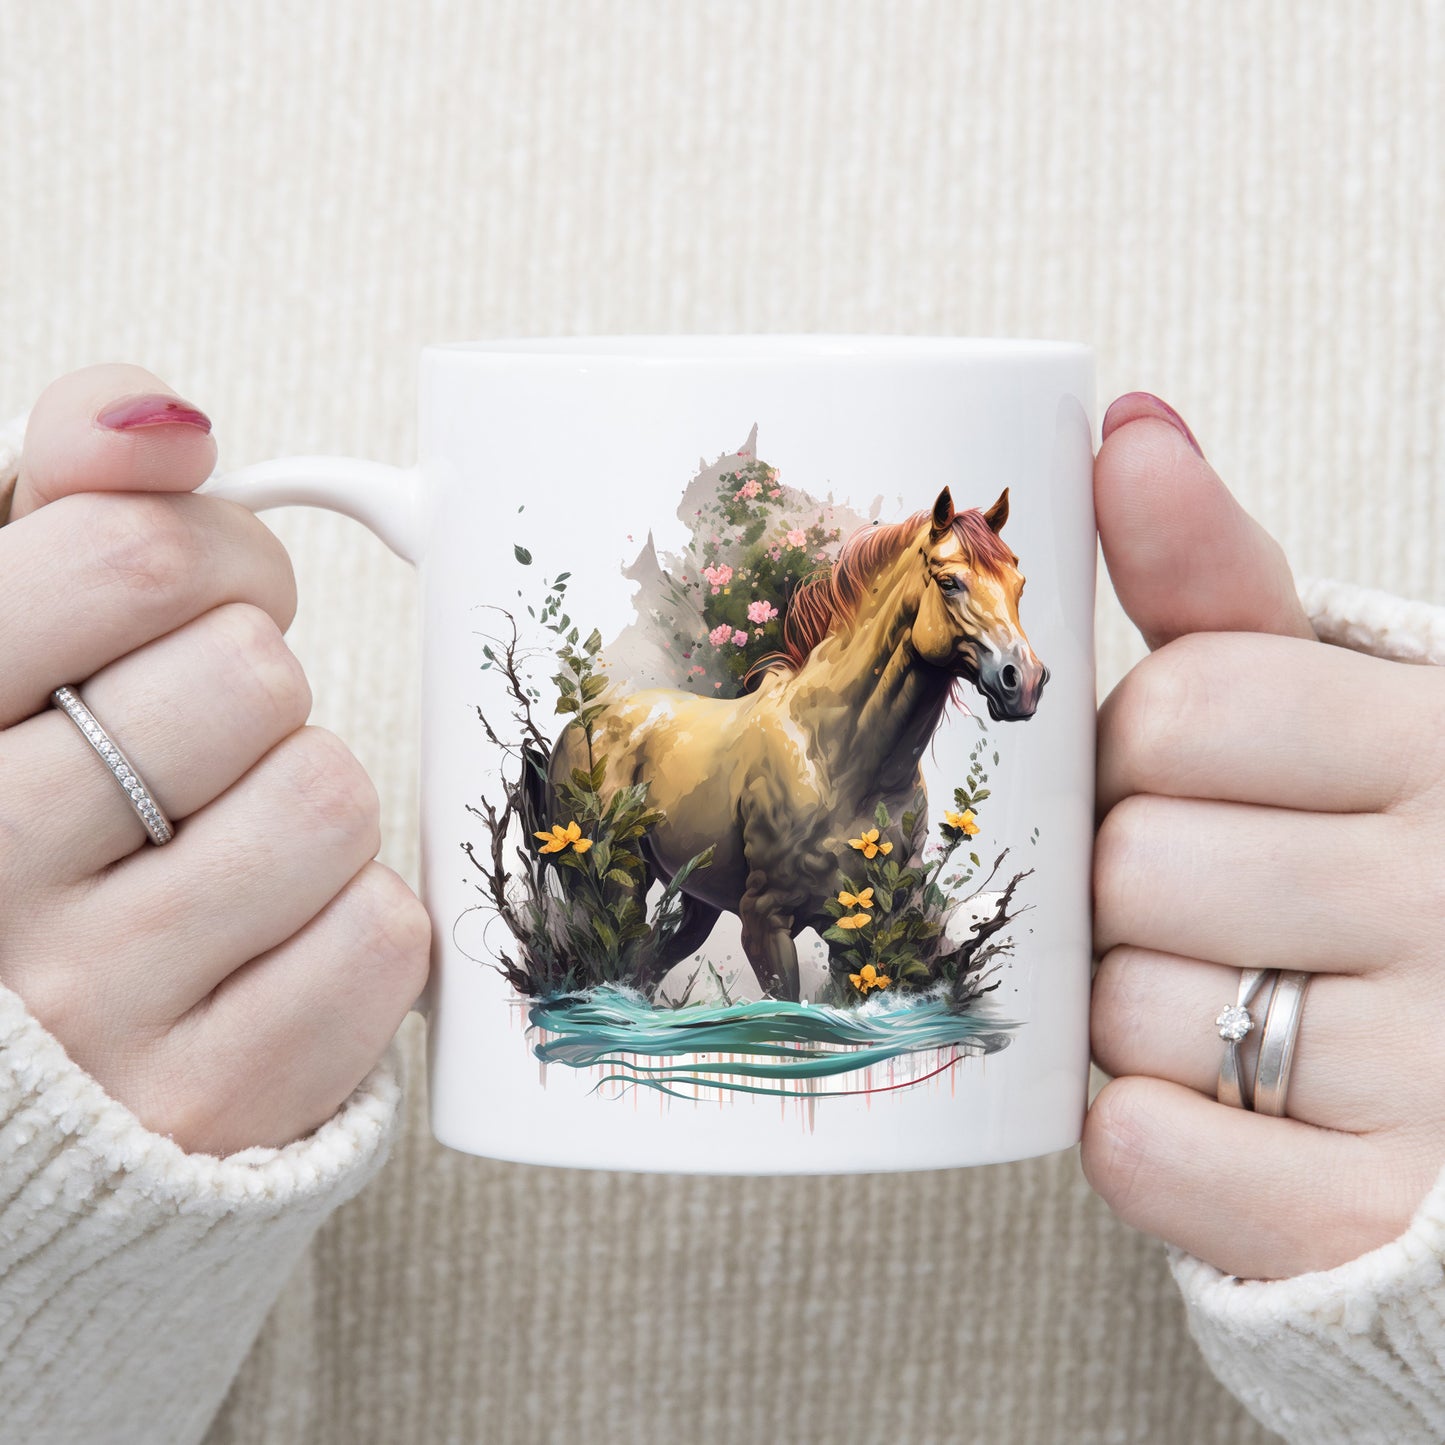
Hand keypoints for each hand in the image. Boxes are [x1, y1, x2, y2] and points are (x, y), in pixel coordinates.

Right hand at [0, 364, 428, 1154]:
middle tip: (202, 742)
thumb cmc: (33, 815)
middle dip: (253, 686)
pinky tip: (265, 942)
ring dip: (305, 803)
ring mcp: (94, 1008)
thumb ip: (68, 502)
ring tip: (223, 847)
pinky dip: (352, 923)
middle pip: (251, 675)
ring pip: (328, 797)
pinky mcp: (212, 1102)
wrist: (33, 1073)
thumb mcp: (8, 639)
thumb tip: (167, 417)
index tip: (198, 599)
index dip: (210, 556)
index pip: (130, 559)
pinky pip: (381, 937)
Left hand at [1082, 393, 1444, 1280]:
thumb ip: (1216, 578)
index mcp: (1439, 744)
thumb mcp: (1327, 700)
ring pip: (1129, 1012)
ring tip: (1217, 998)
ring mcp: (1434, 1073)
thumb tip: (1126, 424)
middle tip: (1192, 900)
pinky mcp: (1367, 1215)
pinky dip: (1139, 1133)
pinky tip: (1196, 1103)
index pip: (1187, 705)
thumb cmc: (1366, 851)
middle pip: (1135, 863)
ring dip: (1128, 1009)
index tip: (1179, 774)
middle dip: (1126, 881)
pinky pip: (1148, 1152)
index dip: (1139, 747)